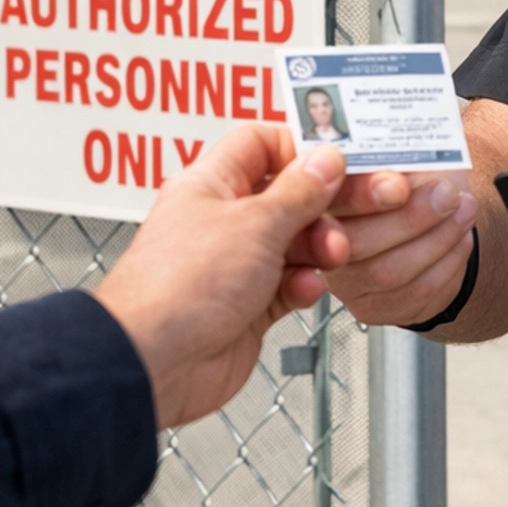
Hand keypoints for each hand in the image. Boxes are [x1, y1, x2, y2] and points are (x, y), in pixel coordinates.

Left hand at [96, 125, 351, 428]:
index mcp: (211, 184)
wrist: (157, 362)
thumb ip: (299, 191)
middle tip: (350, 213)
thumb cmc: (179, 287)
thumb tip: (325, 161)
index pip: (260, 145)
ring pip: (292, 242)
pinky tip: (304, 289)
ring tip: (332, 255)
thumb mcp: (255, 223)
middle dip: (322, 206)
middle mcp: (221, 221)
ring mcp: (233, 265)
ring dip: (318, 248)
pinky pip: (289, 284)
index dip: (300, 148)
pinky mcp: (246, 305)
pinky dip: (303, 285)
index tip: (337, 160)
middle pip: (285, 196)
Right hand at [319, 168, 479, 326]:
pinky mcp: (372, 307)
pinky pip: (412, 294)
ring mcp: (344, 281)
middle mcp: (321, 244)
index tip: (400, 185)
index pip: (328, 200)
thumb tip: (406, 152)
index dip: (362, 195)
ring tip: (464, 211)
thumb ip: (396, 156)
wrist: (435, 216)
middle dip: (410, 219)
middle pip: (354, 243)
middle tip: (447, 194)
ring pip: (387, 272)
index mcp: (320, 198)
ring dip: (437, 239)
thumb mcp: (405, 155)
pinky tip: (461, 240)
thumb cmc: (413, 181)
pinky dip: (446, 265)